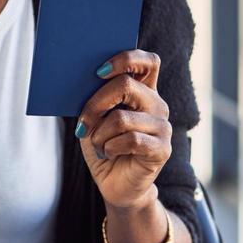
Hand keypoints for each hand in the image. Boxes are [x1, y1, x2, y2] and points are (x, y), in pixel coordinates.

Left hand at [74, 49, 171, 210]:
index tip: (98, 71)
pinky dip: (110, 147)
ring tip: (97, 144)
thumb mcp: (95, 119)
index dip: (125, 58)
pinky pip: (130, 139)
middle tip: (84, 121)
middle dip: (96, 103)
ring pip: (122, 117)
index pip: (148, 61)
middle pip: (127, 85)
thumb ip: (95, 98)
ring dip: (100, 133)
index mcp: (144, 91)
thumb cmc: (104, 147)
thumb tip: (80, 80)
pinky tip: (108, 153)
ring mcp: (163, 126)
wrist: (115, 184)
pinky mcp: (163, 149)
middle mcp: (157, 104)